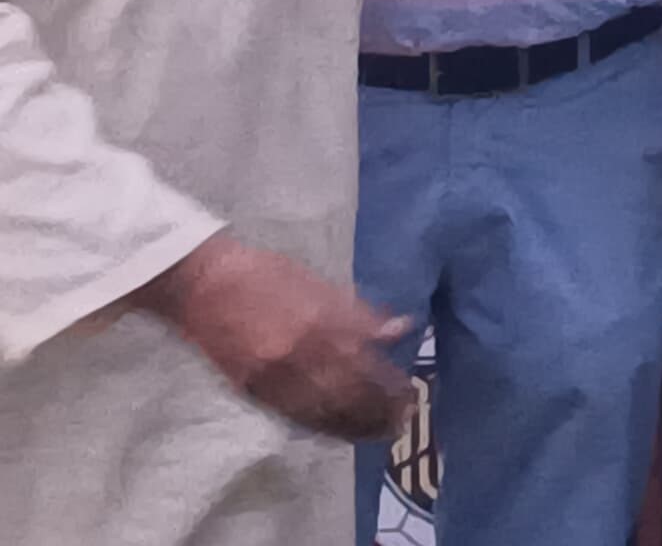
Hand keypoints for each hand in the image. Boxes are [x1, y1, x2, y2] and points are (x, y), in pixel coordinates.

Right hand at [137, 234, 412, 440]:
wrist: (205, 285)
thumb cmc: (268, 275)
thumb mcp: (321, 284)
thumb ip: (361, 313)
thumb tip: (400, 329)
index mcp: (322, 321)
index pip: (367, 363)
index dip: (391, 382)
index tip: (411, 391)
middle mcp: (301, 353)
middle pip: (350, 392)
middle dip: (380, 409)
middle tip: (403, 417)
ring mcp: (275, 376)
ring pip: (324, 411)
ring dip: (357, 425)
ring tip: (381, 431)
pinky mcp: (253, 391)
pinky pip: (295, 416)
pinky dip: (323, 426)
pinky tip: (341, 431)